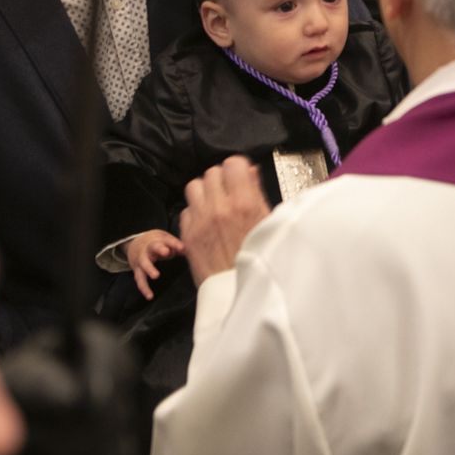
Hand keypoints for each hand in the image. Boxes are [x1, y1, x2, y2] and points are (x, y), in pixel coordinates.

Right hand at [125, 229, 184, 300]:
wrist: (135, 243)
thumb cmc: (156, 243)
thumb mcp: (166, 240)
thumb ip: (176, 246)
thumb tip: (187, 250)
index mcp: (158, 240)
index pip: (168, 240)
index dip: (175, 244)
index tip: (182, 247)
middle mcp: (149, 249)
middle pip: (154, 247)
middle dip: (160, 249)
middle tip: (167, 252)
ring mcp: (142, 259)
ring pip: (144, 264)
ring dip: (149, 269)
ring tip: (156, 275)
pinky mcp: (137, 270)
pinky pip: (140, 280)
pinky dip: (144, 288)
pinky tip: (150, 296)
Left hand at [180, 157, 270, 285]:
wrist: (238, 291)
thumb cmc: (260, 258)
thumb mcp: (268, 222)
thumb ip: (257, 193)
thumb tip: (250, 171)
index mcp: (244, 203)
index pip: (233, 164)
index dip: (237, 168)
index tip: (241, 176)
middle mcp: (219, 208)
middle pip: (212, 172)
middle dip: (221, 179)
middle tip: (229, 191)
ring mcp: (200, 221)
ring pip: (194, 186)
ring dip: (204, 191)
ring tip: (214, 202)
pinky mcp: (188, 235)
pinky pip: (186, 210)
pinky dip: (195, 212)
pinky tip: (206, 221)